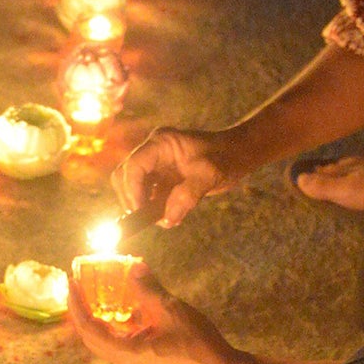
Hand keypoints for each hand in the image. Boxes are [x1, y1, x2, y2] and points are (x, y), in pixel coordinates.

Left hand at [68, 263, 242, 363]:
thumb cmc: (196, 344)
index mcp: (125, 353)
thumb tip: (134, 265)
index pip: (88, 328)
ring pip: (106, 341)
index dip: (76, 304)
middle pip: (92, 337)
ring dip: (98, 318)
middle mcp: (125, 363)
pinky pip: (121, 343)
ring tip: (96, 294)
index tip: (71, 281)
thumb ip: (147, 288)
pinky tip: (124, 307)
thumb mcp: (170, 309)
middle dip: (81, 311)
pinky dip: (116, 325)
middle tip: (78, 285)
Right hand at [115, 127, 247, 227]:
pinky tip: (168, 217)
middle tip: (144, 218)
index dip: (132, 190)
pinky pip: (148, 194)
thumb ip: (187, 196)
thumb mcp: (209, 175)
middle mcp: (153, 152)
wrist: (239, 154)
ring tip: (161, 220)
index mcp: (160, 143)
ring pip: (133, 186)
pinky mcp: (163, 178)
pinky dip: (153, 207)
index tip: (140, 211)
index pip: (134, 166)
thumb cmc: (226, 157)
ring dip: (142, 205)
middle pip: (125, 175)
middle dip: (131, 198)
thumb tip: (167, 219)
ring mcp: (157, 165)